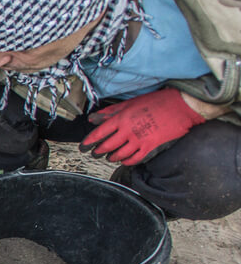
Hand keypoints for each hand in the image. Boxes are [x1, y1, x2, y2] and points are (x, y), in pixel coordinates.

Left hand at [80, 88, 204, 165]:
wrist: (182, 106)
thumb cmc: (156, 101)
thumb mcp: (130, 103)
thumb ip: (110, 112)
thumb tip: (93, 119)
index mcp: (122, 118)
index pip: (99, 133)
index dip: (89, 141)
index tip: (83, 146)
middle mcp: (128, 131)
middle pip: (107, 146)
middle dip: (98, 152)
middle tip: (94, 153)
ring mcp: (139, 140)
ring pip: (119, 154)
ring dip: (111, 157)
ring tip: (108, 157)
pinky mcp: (150, 146)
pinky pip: (134, 159)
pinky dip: (126, 161)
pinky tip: (124, 160)